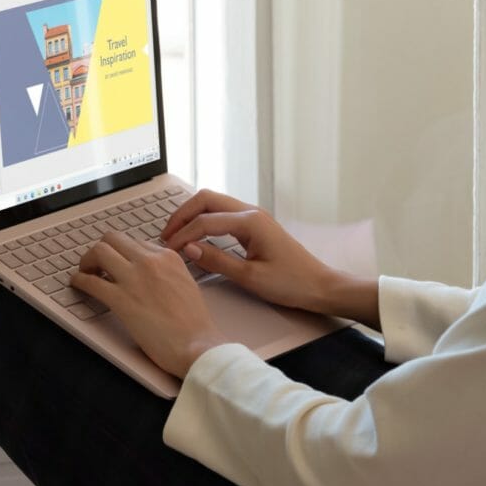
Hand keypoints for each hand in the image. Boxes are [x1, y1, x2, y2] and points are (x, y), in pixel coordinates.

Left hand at [70, 230, 228, 377]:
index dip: (123, 253)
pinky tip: (78, 285)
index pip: (136, 242)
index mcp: (168, 257)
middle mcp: (150, 262)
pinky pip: (90, 281)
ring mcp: (134, 279)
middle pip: (114, 239)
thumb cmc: (195, 325)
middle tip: (96, 264)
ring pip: (99, 251)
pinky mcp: (120, 300)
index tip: (117, 263)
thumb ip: (168, 274)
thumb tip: (151, 276)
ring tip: (86, 272)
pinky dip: (79, 281)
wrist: (198, 346)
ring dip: (87, 260)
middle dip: (101, 249)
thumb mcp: (187, 285)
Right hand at [159, 189, 335, 312]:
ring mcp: (254, 217)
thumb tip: (188, 249)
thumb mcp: (250, 277)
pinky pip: (223, 215)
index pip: (205, 221)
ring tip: (176, 236)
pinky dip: (205, 221)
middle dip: (182, 215)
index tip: (168, 250)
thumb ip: (217, 260)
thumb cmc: (291, 283)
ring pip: (214, 204)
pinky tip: (196, 237)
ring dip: (193, 216)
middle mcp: (252, 213)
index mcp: (251, 222)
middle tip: (166, 235)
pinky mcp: (256, 225)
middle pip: (206, 199)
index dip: (182, 235)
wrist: (319, 286)